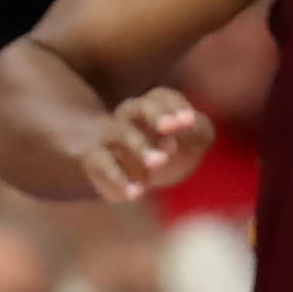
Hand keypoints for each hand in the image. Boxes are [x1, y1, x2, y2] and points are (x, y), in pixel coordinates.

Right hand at [76, 89, 213, 202]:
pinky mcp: (93, 158)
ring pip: (121, 132)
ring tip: (159, 162)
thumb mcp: (190, 144)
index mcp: (152, 107)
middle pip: (139, 106)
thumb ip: (199, 134)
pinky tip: (136, 194)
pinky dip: (119, 179)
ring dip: (141, 145)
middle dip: (158, 116)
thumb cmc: (162, 153)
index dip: (176, 106)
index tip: (189, 120)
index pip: (162, 97)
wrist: (117, 171)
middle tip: (171, 128)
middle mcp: (128, 117)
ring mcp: (109, 136)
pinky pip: (102, 163)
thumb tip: (178, 140)